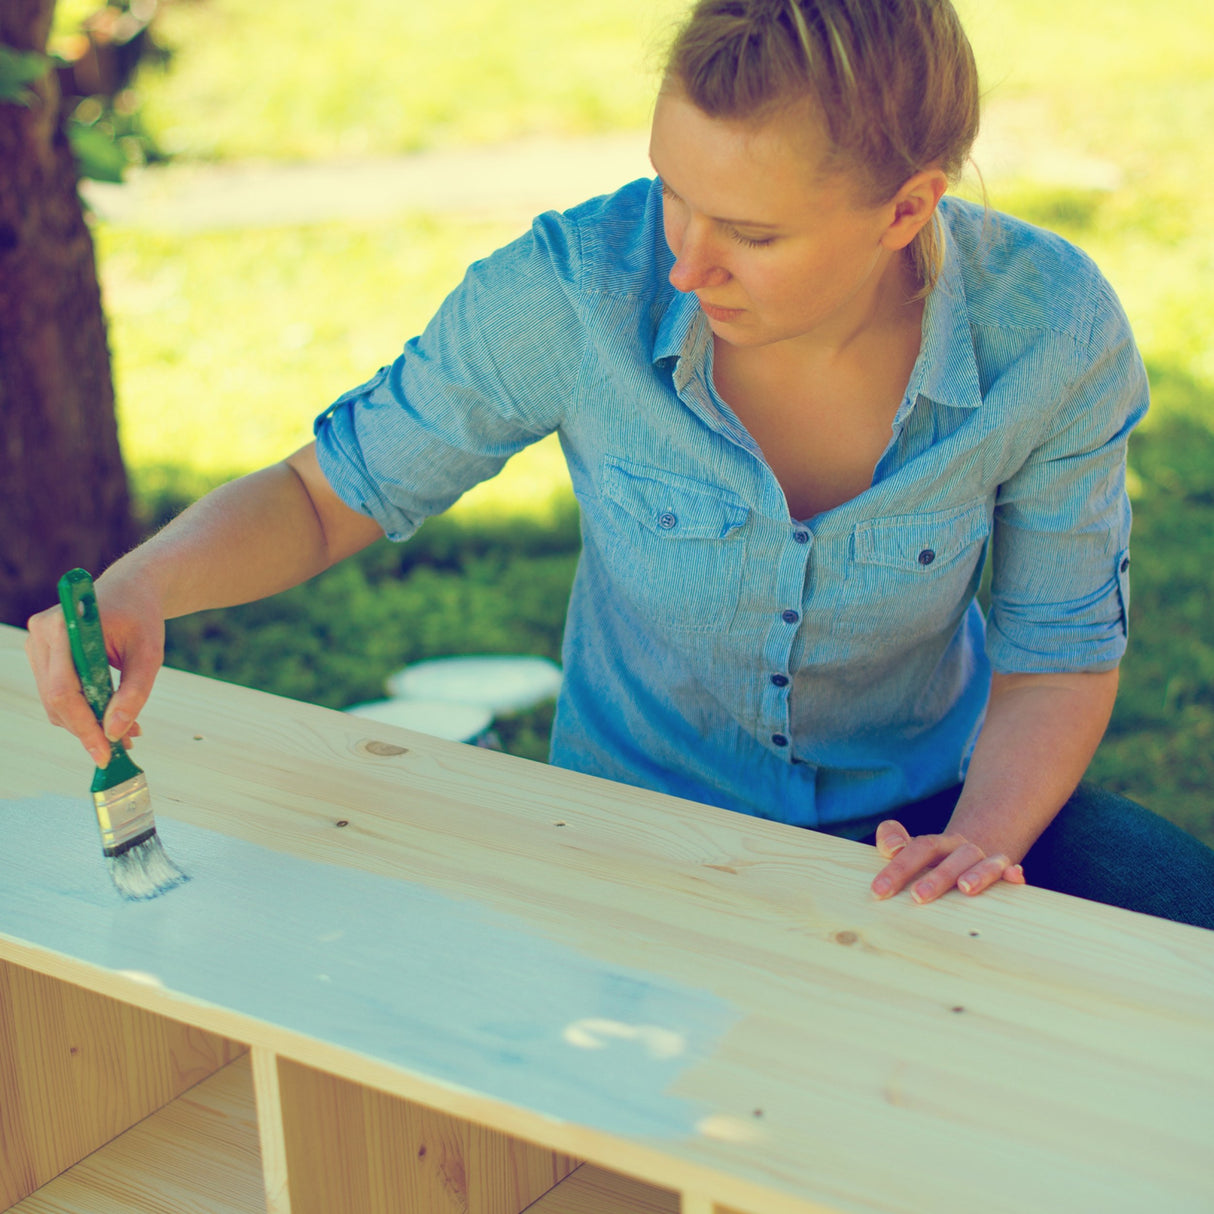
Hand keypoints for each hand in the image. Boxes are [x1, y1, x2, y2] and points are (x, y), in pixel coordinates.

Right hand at [25, 580, 164, 768]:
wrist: (131, 589)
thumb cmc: (141, 617)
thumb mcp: (149, 654)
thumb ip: (134, 693)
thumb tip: (116, 732)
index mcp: (64, 627)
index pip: (63, 690)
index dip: (83, 727)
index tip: (105, 754)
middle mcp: (41, 635)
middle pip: (56, 700)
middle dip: (89, 729)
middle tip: (124, 746)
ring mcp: (37, 644)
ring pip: (55, 702)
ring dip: (88, 722)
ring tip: (127, 732)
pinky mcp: (41, 654)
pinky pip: (57, 693)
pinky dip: (83, 709)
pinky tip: (112, 717)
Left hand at [870, 820, 1025, 904]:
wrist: (970, 851)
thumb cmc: (932, 858)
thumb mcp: (910, 848)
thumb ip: (891, 839)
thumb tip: (891, 846)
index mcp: (936, 845)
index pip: (917, 849)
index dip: (897, 868)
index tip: (879, 890)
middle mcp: (961, 849)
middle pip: (950, 857)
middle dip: (935, 877)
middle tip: (918, 896)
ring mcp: (984, 859)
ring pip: (984, 862)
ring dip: (976, 873)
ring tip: (965, 888)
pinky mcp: (1005, 871)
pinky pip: (1011, 869)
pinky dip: (1012, 873)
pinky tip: (1015, 877)